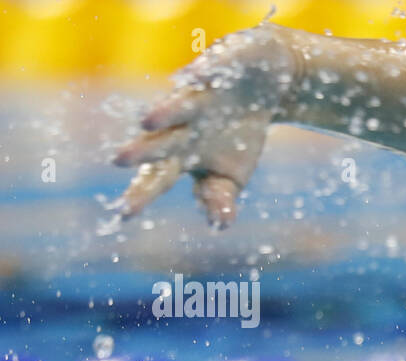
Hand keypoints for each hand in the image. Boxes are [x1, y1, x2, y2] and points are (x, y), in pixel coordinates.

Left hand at [112, 25, 296, 227]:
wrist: (264, 85)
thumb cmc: (238, 135)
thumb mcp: (233, 175)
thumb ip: (220, 198)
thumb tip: (219, 226)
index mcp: (181, 154)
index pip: (157, 177)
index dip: (142, 193)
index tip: (124, 214)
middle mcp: (181, 124)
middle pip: (160, 140)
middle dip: (143, 150)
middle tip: (119, 160)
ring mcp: (198, 95)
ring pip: (180, 104)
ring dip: (166, 111)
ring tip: (148, 120)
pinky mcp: (219, 66)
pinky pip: (212, 68)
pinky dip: (206, 72)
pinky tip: (197, 75)